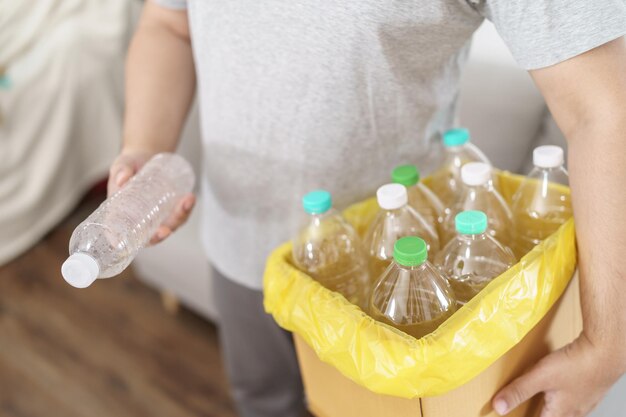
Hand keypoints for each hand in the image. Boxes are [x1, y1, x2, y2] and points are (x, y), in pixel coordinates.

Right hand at [107, 149, 195, 244]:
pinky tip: (190, 197)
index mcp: (124, 217)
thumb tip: (122, 179)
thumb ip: (121, 170)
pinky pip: (180, 213)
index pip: (130, 236)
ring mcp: (158, 215)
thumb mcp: (122, 165)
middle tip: (169, 225)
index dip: (140, 241)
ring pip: (171, 224)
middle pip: (154, 234)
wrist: (144, 156)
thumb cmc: (128, 166)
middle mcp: (142, 220)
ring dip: (180, 216)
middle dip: (164, 232)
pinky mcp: (170, 208)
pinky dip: (186, 208)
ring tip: (187, 200)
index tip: (155, 235)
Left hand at [493, 334, 624, 416]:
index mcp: (560, 414)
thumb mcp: (540, 377)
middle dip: (539, 414)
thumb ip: (518, 391)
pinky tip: (560, 386)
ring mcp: (585, 400)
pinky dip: (562, 396)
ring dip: (551, 407)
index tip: (517, 416)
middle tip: (526, 410)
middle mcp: (574, 411)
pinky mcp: (590, 387)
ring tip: (542, 402)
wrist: (606, 352)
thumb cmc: (576, 366)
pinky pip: (573, 398)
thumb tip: (498, 407)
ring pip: (565, 410)